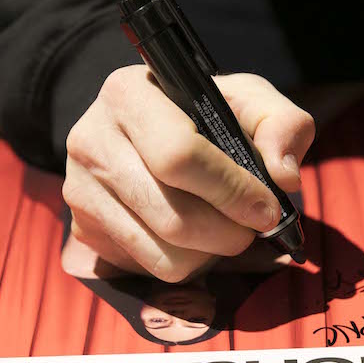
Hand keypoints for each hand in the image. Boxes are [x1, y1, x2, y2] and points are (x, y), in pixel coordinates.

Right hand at [63, 66, 313, 282]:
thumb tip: (283, 176)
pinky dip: (187, 263)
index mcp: (129, 94)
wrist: (148, 130)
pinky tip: (194, 237)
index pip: (178, 156)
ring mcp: (80, 188)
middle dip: (228, 233)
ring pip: (163, 253)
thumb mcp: (248, 100)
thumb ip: (282, 124)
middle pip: (173, 217)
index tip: (266, 209)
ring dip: (211, 253)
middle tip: (252, 228)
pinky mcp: (83, 228)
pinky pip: (149, 268)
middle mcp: (91, 140)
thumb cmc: (204, 113)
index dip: (231, 191)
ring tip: (224, 228)